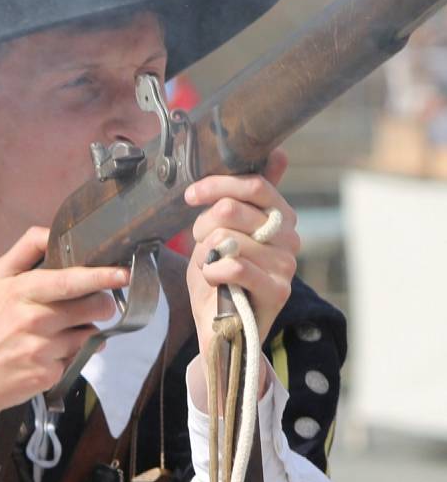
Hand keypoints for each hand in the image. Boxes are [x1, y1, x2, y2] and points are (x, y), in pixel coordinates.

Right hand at [0, 226, 128, 436]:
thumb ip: (27, 249)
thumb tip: (55, 230)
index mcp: (20, 291)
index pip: (69, 280)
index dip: (100, 276)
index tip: (123, 273)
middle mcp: (33, 320)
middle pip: (93, 306)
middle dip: (103, 304)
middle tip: (96, 304)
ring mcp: (42, 350)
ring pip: (91, 333)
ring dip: (86, 330)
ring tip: (63, 330)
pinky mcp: (49, 374)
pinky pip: (79, 357)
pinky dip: (73, 353)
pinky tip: (52, 352)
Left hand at [184, 149, 298, 397]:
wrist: (220, 329)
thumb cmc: (219, 278)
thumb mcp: (223, 231)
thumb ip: (243, 196)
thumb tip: (280, 152)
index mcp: (279, 216)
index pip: (254, 185)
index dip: (218, 185)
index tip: (192, 196)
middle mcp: (290, 236)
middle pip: (233, 209)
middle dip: (203, 226)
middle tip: (201, 244)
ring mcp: (287, 264)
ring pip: (228, 238)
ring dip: (205, 254)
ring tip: (210, 268)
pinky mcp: (279, 290)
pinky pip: (234, 265)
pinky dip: (212, 272)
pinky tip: (214, 281)